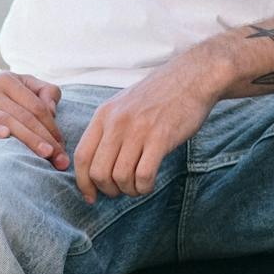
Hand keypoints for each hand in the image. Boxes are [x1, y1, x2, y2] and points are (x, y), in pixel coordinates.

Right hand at [0, 70, 69, 169]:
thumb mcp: (15, 82)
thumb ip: (41, 90)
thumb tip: (53, 110)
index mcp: (7, 80)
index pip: (36, 106)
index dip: (52, 127)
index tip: (63, 148)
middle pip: (24, 116)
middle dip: (45, 138)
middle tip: (60, 159)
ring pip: (5, 121)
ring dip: (27, 139)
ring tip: (45, 155)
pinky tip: (4, 137)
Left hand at [75, 51, 224, 202]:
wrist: (192, 77)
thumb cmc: (159, 95)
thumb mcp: (123, 105)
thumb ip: (108, 130)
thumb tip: (97, 165)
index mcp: (104, 115)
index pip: (81, 156)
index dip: (83, 182)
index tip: (91, 196)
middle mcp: (117, 122)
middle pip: (98, 172)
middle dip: (108, 190)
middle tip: (121, 190)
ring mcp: (138, 130)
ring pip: (120, 177)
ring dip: (129, 190)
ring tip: (138, 186)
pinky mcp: (160, 138)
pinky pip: (143, 175)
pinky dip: (144, 187)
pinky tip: (149, 183)